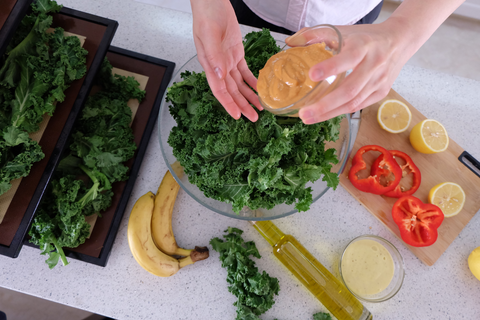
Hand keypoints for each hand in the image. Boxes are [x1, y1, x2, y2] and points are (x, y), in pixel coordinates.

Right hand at [190, 0, 261, 121]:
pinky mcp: (236, 54)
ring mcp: (227, 61)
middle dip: (242, 105)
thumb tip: (219, 75)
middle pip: (231, 91)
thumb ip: (214, 56)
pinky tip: (259, 89)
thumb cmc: (207, 16)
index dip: (228, 104)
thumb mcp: (209, 35)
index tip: (237, 116)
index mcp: (209, 65)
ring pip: (239, 84)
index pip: (219, 90)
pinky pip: (245, 72)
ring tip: (259, 108)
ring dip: (248, 96)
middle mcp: (218, 67)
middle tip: (253, 117)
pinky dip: (252, 81)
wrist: (212, 3)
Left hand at [286, 22, 411, 123]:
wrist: (399, 41)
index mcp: (364, 46)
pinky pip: (358, 106)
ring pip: (353, 102)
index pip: (348, 58)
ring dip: (329, 113)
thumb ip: (316, 34)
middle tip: (304, 113)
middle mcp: (374, 65)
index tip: (312, 74)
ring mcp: (379, 81)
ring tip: (308, 118)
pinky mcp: (381, 93)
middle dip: (325, 105)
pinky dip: (339, 111)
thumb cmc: (366, 37)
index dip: (330, 67)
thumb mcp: (343, 30)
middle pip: (350, 90)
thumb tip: (291, 42)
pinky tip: (324, 115)